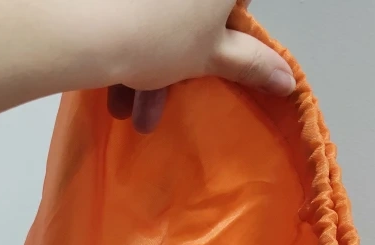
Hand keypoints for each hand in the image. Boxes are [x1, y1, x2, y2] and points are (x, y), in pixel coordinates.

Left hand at [95, 0, 293, 132]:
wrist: (85, 24)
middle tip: (150, 102)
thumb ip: (249, 64)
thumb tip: (288, 81)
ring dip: (138, 61)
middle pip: (188, 9)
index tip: (199, 57)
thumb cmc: (161, 37)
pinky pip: (129, 11)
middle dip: (168, 60)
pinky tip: (105, 74)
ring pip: (153, 13)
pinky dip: (121, 35)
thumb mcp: (210, 56)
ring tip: (122, 104)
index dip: (221, 31)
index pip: (235, 1)